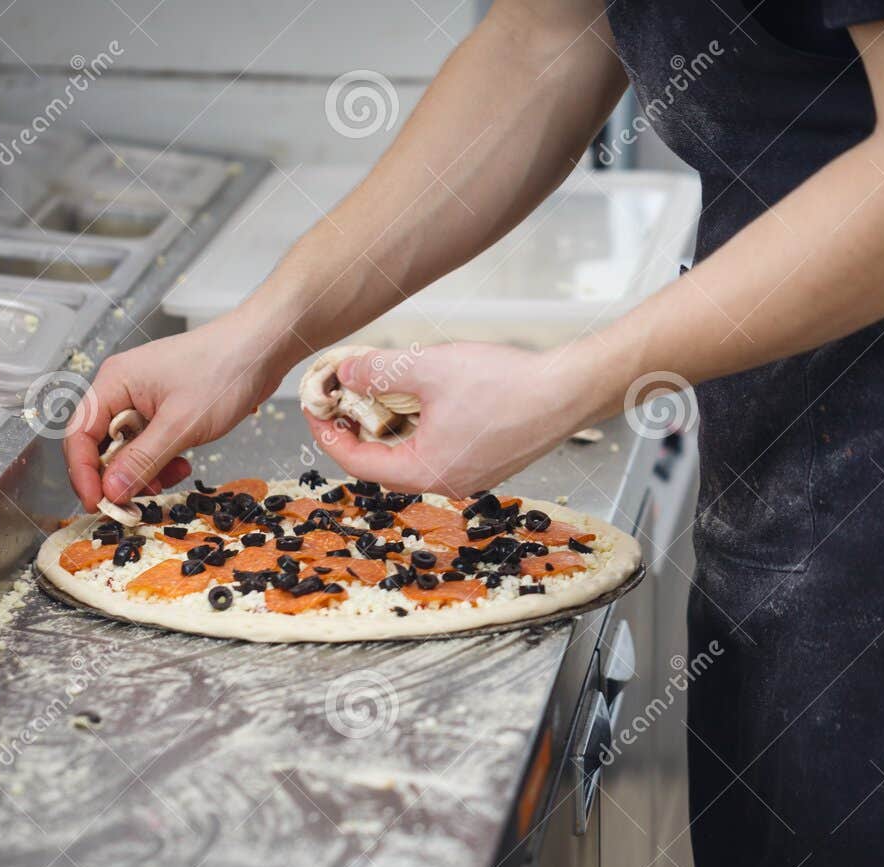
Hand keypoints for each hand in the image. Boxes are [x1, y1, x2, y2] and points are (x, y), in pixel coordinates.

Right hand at [63, 314, 296, 510]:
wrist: (261, 348)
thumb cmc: (224, 371)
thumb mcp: (181, 425)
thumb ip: (143, 460)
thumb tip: (111, 490)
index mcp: (114, 383)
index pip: (79, 435)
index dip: (84, 474)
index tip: (99, 504)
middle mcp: (122, 389)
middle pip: (101, 444)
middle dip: (119, 476)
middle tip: (138, 501)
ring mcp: (144, 398)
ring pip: (128, 448)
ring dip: (146, 471)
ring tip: (174, 475)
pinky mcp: (165, 408)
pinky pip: (151, 443)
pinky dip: (163, 459)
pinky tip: (184, 461)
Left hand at [305, 343, 603, 497]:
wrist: (568, 391)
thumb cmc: (506, 385)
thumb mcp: (428, 368)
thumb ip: (378, 371)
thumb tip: (344, 373)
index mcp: (426, 471)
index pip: (357, 463)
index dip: (329, 434)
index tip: (316, 408)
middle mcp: (446, 482)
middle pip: (383, 464)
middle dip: (358, 430)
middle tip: (342, 398)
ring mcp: (469, 475)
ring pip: (412, 457)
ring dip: (389, 428)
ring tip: (378, 393)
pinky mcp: (487, 462)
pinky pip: (438, 451)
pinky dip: (418, 429)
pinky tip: (420, 399)